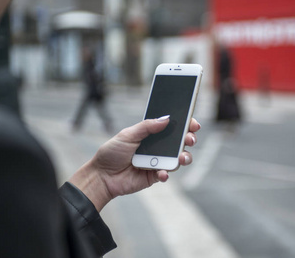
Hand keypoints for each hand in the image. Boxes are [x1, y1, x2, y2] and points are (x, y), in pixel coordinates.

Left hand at [69, 116, 200, 210]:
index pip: (173, 126)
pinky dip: (166, 173)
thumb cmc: (112, 152)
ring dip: (184, 157)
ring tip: (182, 157)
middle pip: (181, 141)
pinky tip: (161, 173)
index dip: (186, 124)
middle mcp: (159, 147)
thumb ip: (147, 127)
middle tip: (190, 138)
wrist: (102, 176)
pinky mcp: (155, 176)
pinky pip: (166, 174)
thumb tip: (166, 118)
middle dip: (189, 138)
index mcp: (152, 134)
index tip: (193, 123)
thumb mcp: (128, 135)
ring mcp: (158, 162)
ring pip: (179, 158)